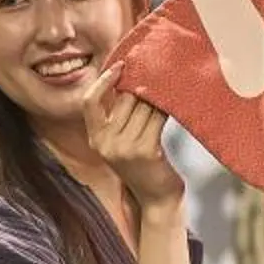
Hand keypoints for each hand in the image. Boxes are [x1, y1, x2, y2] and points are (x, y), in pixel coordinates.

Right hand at [83, 64, 185, 209]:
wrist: (157, 199)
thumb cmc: (143, 166)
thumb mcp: (121, 142)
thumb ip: (119, 117)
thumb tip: (130, 78)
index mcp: (95, 139)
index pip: (89, 102)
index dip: (102, 81)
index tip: (119, 65)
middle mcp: (105, 143)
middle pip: (123, 99)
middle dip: (140, 84)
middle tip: (156, 71)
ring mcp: (124, 147)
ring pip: (142, 105)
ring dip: (157, 94)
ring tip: (168, 84)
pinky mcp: (146, 150)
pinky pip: (157, 116)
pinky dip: (166, 106)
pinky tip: (174, 101)